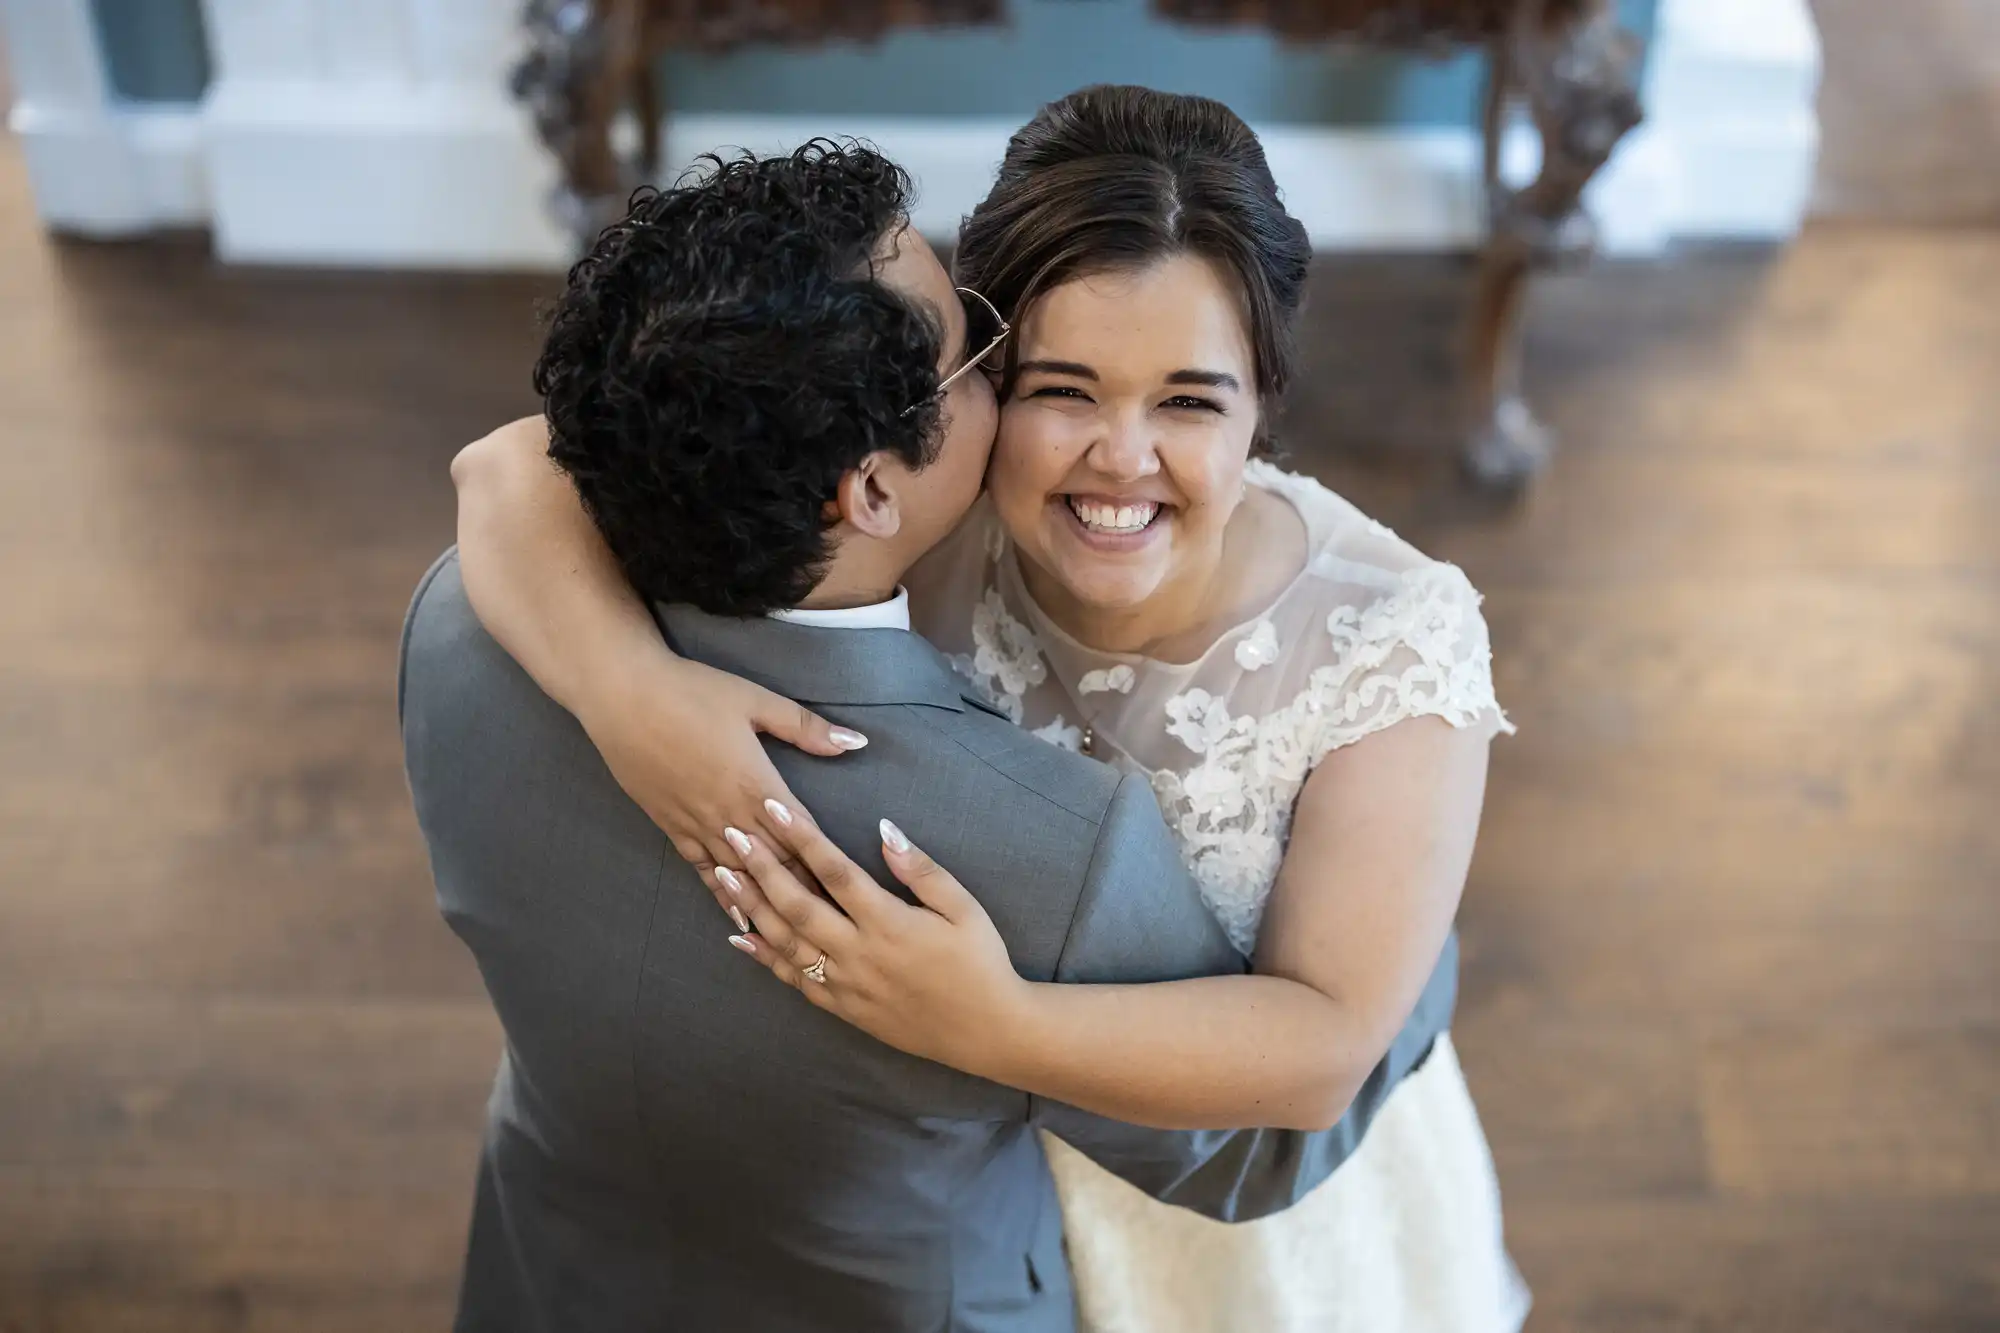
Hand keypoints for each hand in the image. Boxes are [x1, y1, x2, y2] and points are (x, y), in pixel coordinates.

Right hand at [575, 651, 867, 927]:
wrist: (622, 695)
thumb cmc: (693, 691)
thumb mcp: (757, 701)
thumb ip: (807, 728)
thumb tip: (857, 741)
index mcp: (758, 785)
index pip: (803, 838)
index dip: (829, 869)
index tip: (855, 898)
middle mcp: (730, 814)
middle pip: (777, 866)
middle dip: (806, 897)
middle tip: (836, 931)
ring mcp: (698, 824)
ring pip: (741, 877)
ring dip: (768, 906)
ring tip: (797, 940)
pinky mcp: (671, 827)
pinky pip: (704, 871)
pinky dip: (724, 898)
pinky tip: (739, 921)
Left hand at [720, 802, 1030, 1078]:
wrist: (987, 1031)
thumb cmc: (980, 962)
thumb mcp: (964, 908)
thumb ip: (921, 870)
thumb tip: (885, 829)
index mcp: (889, 923)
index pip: (835, 871)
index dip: (801, 837)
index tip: (772, 809)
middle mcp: (859, 953)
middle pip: (797, 904)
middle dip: (760, 867)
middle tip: (730, 834)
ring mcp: (846, 984)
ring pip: (786, 942)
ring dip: (752, 906)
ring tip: (723, 874)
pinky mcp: (843, 1008)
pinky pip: (794, 980)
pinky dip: (763, 958)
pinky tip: (738, 936)